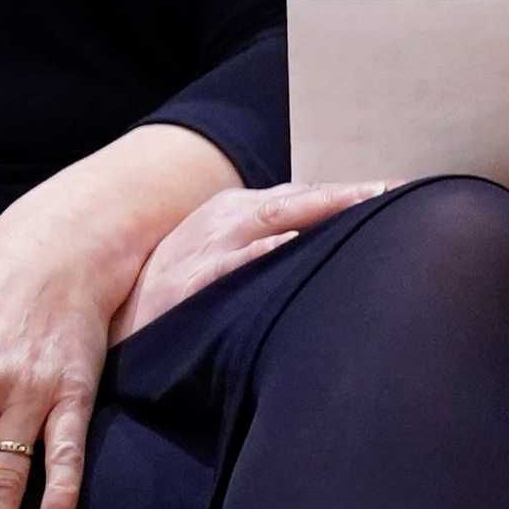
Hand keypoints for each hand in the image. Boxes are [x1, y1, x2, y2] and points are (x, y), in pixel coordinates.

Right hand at [123, 180, 383, 337]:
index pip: (300, 196)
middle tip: (393, 189)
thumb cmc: (173, 288)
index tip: (394, 190)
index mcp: (234, 212)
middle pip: (295, 199)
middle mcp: (223, 220)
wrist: (113, 318)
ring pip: (269, 219)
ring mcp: (204, 248)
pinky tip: (285, 245)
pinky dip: (256, 252)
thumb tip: (317, 244)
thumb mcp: (219, 253)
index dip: (346, 193)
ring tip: (359, 202)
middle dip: (344, 194)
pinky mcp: (186, 282)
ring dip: (316, 208)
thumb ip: (263, 244)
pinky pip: (227, 264)